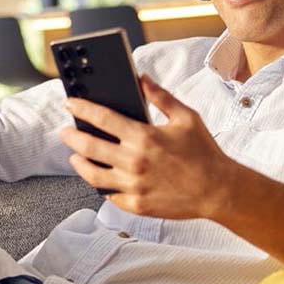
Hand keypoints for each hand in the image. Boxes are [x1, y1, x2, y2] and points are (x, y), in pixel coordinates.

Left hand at [59, 74, 232, 218]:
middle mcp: (134, 162)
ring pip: (92, 175)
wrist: (218, 191)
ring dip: (79, 163)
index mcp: (144, 137)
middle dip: (72, 137)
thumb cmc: (204, 153)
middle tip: (64, 132)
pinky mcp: (136, 205)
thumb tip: (141, 79)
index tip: (70, 104)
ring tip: (75, 157)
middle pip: (89, 147)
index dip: (82, 108)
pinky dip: (101, 186)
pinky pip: (109, 195)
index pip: (102, 118)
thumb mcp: (186, 117)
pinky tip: (98, 179)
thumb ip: (161, 97)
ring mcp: (133, 186)